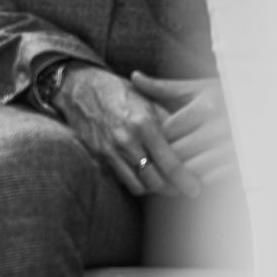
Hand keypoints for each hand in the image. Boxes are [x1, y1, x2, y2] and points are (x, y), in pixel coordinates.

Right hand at [55, 65, 199, 197]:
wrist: (80, 87)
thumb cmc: (119, 92)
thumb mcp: (149, 101)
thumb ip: (170, 124)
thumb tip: (193, 143)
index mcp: (144, 125)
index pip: (170, 164)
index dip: (186, 181)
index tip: (196, 190)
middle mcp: (126, 140)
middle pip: (155, 181)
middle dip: (172, 188)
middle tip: (182, 187)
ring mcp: (110, 150)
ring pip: (138, 186)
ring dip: (153, 188)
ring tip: (163, 183)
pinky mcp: (98, 155)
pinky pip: (122, 179)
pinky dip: (135, 181)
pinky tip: (142, 174)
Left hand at [130, 72, 238, 187]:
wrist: (264, 107)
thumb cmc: (223, 97)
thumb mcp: (196, 89)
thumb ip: (163, 87)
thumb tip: (133, 77)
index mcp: (206, 108)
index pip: (167, 130)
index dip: (154, 137)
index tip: (146, 141)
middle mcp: (220, 128)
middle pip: (177, 151)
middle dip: (161, 157)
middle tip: (149, 161)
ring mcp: (233, 149)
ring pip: (192, 169)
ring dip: (177, 172)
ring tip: (165, 172)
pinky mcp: (242, 165)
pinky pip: (211, 180)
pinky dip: (196, 180)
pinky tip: (189, 176)